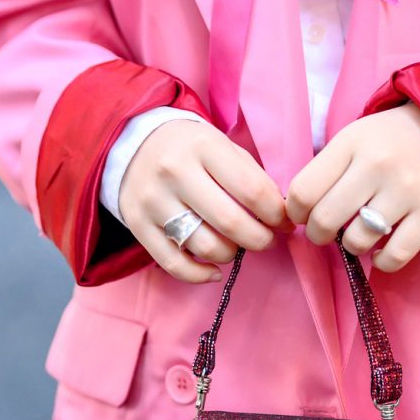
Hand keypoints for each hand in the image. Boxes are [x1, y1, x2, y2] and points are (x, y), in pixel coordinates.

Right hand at [119, 119, 292, 282]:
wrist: (134, 145)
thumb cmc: (191, 150)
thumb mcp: (222, 147)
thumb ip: (251, 177)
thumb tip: (280, 217)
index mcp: (203, 147)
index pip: (252, 190)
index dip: (276, 214)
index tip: (285, 223)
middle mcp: (175, 172)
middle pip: (230, 222)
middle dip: (260, 239)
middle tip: (267, 240)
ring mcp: (153, 201)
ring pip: (205, 246)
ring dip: (231, 254)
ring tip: (235, 246)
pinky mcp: (138, 225)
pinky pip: (175, 264)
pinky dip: (201, 275)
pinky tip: (214, 270)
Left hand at [285, 103, 419, 271]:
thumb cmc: (394, 138)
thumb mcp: (357, 137)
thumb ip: (329, 168)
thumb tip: (299, 212)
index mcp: (352, 142)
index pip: (303, 190)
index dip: (295, 212)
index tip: (303, 215)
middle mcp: (378, 164)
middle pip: (325, 220)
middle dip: (318, 235)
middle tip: (325, 233)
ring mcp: (407, 189)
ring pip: (357, 241)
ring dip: (351, 246)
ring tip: (358, 235)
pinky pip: (395, 256)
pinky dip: (382, 262)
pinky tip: (380, 252)